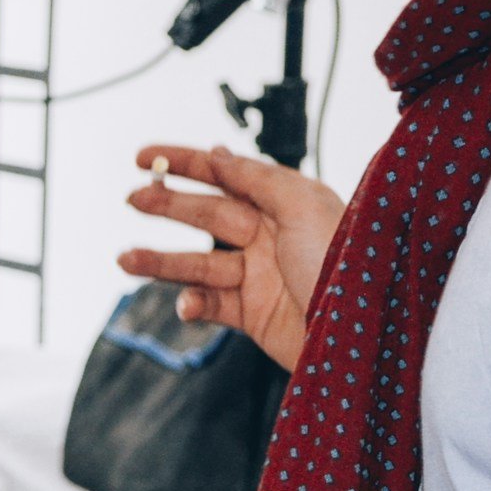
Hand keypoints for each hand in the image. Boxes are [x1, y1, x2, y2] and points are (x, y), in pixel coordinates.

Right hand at [117, 144, 344, 372]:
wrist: (365, 338)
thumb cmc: (347, 265)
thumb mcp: (304, 208)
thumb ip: (257, 178)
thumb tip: (218, 152)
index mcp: (286, 203)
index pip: (227, 174)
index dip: (187, 163)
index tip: (143, 157)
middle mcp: (271, 235)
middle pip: (207, 214)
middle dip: (168, 207)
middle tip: (133, 200)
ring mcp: (259, 276)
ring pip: (198, 263)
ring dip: (160, 261)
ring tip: (126, 259)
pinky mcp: (253, 314)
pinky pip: (211, 304)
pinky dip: (193, 304)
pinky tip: (186, 304)